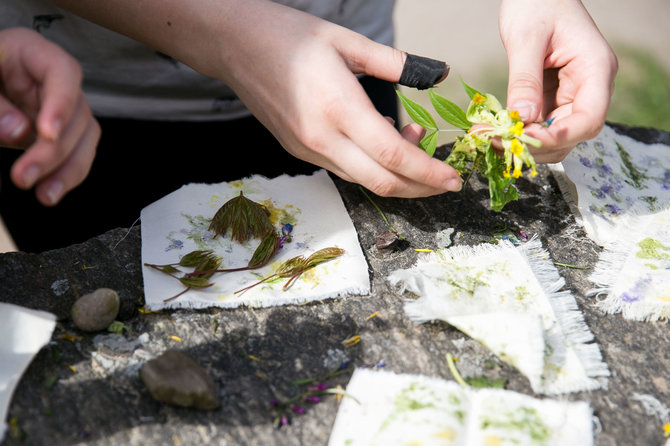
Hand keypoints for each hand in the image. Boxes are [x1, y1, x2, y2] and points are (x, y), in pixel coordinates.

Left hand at [0, 27, 99, 204]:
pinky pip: (75, 153)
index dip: (62, 104)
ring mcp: (58, 108)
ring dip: (69, 169)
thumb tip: (19, 131)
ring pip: (84, 137)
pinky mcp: (57, 133)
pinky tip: (50, 190)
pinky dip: (66, 174)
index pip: (63, 71)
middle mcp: (52, 80)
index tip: (46, 135)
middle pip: (77, 113)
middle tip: (24, 177)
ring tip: (45, 195)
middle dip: (55, 151)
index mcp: (29, 52)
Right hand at [200, 1, 462, 197]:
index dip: (428, 172)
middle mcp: (322, 139)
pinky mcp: (298, 150)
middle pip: (381, 183)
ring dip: (396, 176)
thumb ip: (394, 62)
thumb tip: (437, 73)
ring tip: (415, 142)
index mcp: (339, 108)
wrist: (234, 46)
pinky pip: (344, 170)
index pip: (394, 156)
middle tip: (445, 180)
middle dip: (420, 189)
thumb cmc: (290, 36)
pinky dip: (371, 167)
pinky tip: (382, 142)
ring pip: (362, 181)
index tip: (453, 177)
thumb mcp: (347, 41)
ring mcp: (308, 149)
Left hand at [498, 0, 617, 162]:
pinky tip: (494, 129)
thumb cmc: (535, 3)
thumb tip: (522, 118)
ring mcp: (572, 93)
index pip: (589, 119)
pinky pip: (540, 122)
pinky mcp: (554, 96)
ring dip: (524, 140)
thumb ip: (525, 80)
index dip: (558, 137)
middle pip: (571, 134)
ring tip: (489, 137)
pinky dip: (519, 130)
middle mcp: (590, 86)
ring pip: (554, 134)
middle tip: (494, 142)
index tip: (524, 139)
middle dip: (535, 143)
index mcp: (596, 69)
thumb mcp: (526, 39)